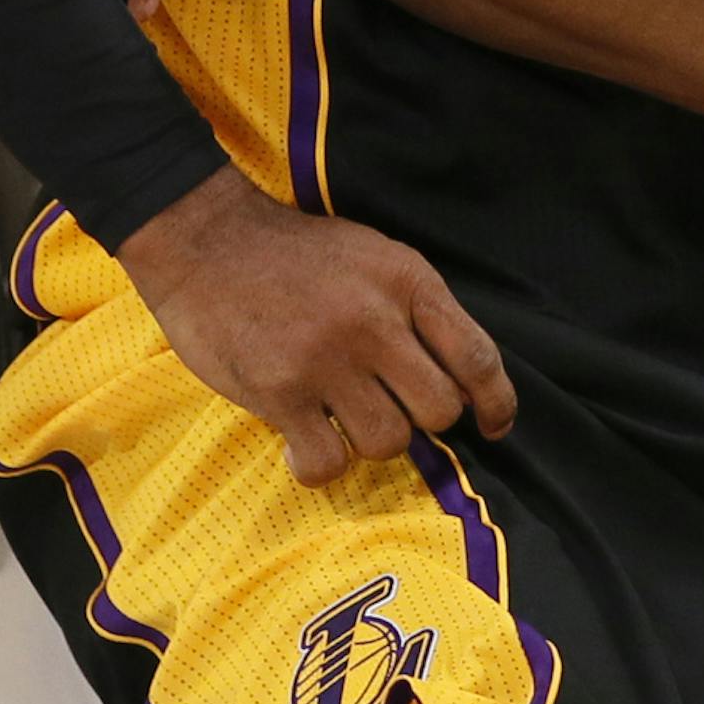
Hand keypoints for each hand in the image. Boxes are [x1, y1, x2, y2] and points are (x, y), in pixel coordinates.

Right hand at [117, 165, 517, 484]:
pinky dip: (319, 464)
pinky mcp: (280, 390)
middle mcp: (374, 320)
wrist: (207, 239)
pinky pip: (328, 463)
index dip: (496, 402)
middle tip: (387, 405)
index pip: (476, 356)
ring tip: (338, 415)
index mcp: (405, 280)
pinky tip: (304, 442)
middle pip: (438, 411)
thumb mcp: (373, 257)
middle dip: (420, 419)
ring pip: (388, 442)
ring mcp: (327, 358)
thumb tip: (459, 385)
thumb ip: (416, 311)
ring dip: (367, 439)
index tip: (493, 425)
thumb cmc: (295, 254)